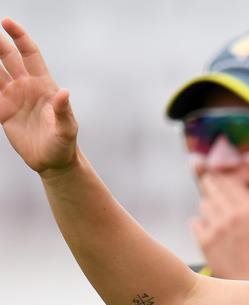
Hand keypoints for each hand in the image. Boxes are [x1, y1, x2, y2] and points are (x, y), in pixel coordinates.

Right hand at [0, 18, 78, 174]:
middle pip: (8, 58)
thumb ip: (64, 111)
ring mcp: (13, 98)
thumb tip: (64, 93)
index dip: (20, 38)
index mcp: (43, 86)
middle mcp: (27, 88)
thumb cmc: (64, 144)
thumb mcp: (67, 129)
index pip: (30, 55)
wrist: (54, 162)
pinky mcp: (3, 112)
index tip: (7, 23)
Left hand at [191, 173, 248, 279]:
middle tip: (208, 181)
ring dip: (208, 206)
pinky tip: (208, 230)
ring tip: (213, 212)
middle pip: (213, 188)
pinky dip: (200, 225)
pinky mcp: (205, 242)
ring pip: (204, 205)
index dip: (224, 178)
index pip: (231, 183)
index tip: (221, 177)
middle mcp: (232, 216)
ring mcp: (217, 228)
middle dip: (211, 184)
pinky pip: (195, 223)